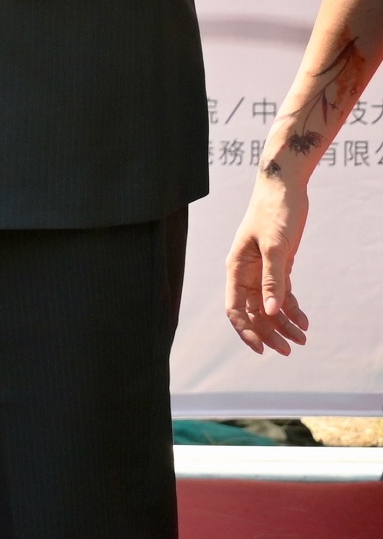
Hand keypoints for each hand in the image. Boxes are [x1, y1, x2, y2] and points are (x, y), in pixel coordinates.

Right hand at [226, 169, 311, 354]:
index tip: (263, 349)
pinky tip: (305, 321)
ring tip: (303, 339)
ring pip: (268, 305)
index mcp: (236, 268)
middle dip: (270, 332)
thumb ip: (272, 280)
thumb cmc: (275, 213)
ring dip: (284, 324)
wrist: (284, 188)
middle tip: (290, 350)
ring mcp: (261, 270)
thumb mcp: (275, 247)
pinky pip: (282, 294)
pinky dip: (292, 309)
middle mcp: (245, 273)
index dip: (246, 331)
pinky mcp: (277, 265)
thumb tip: (269, 312)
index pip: (235, 308)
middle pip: (253, 312)